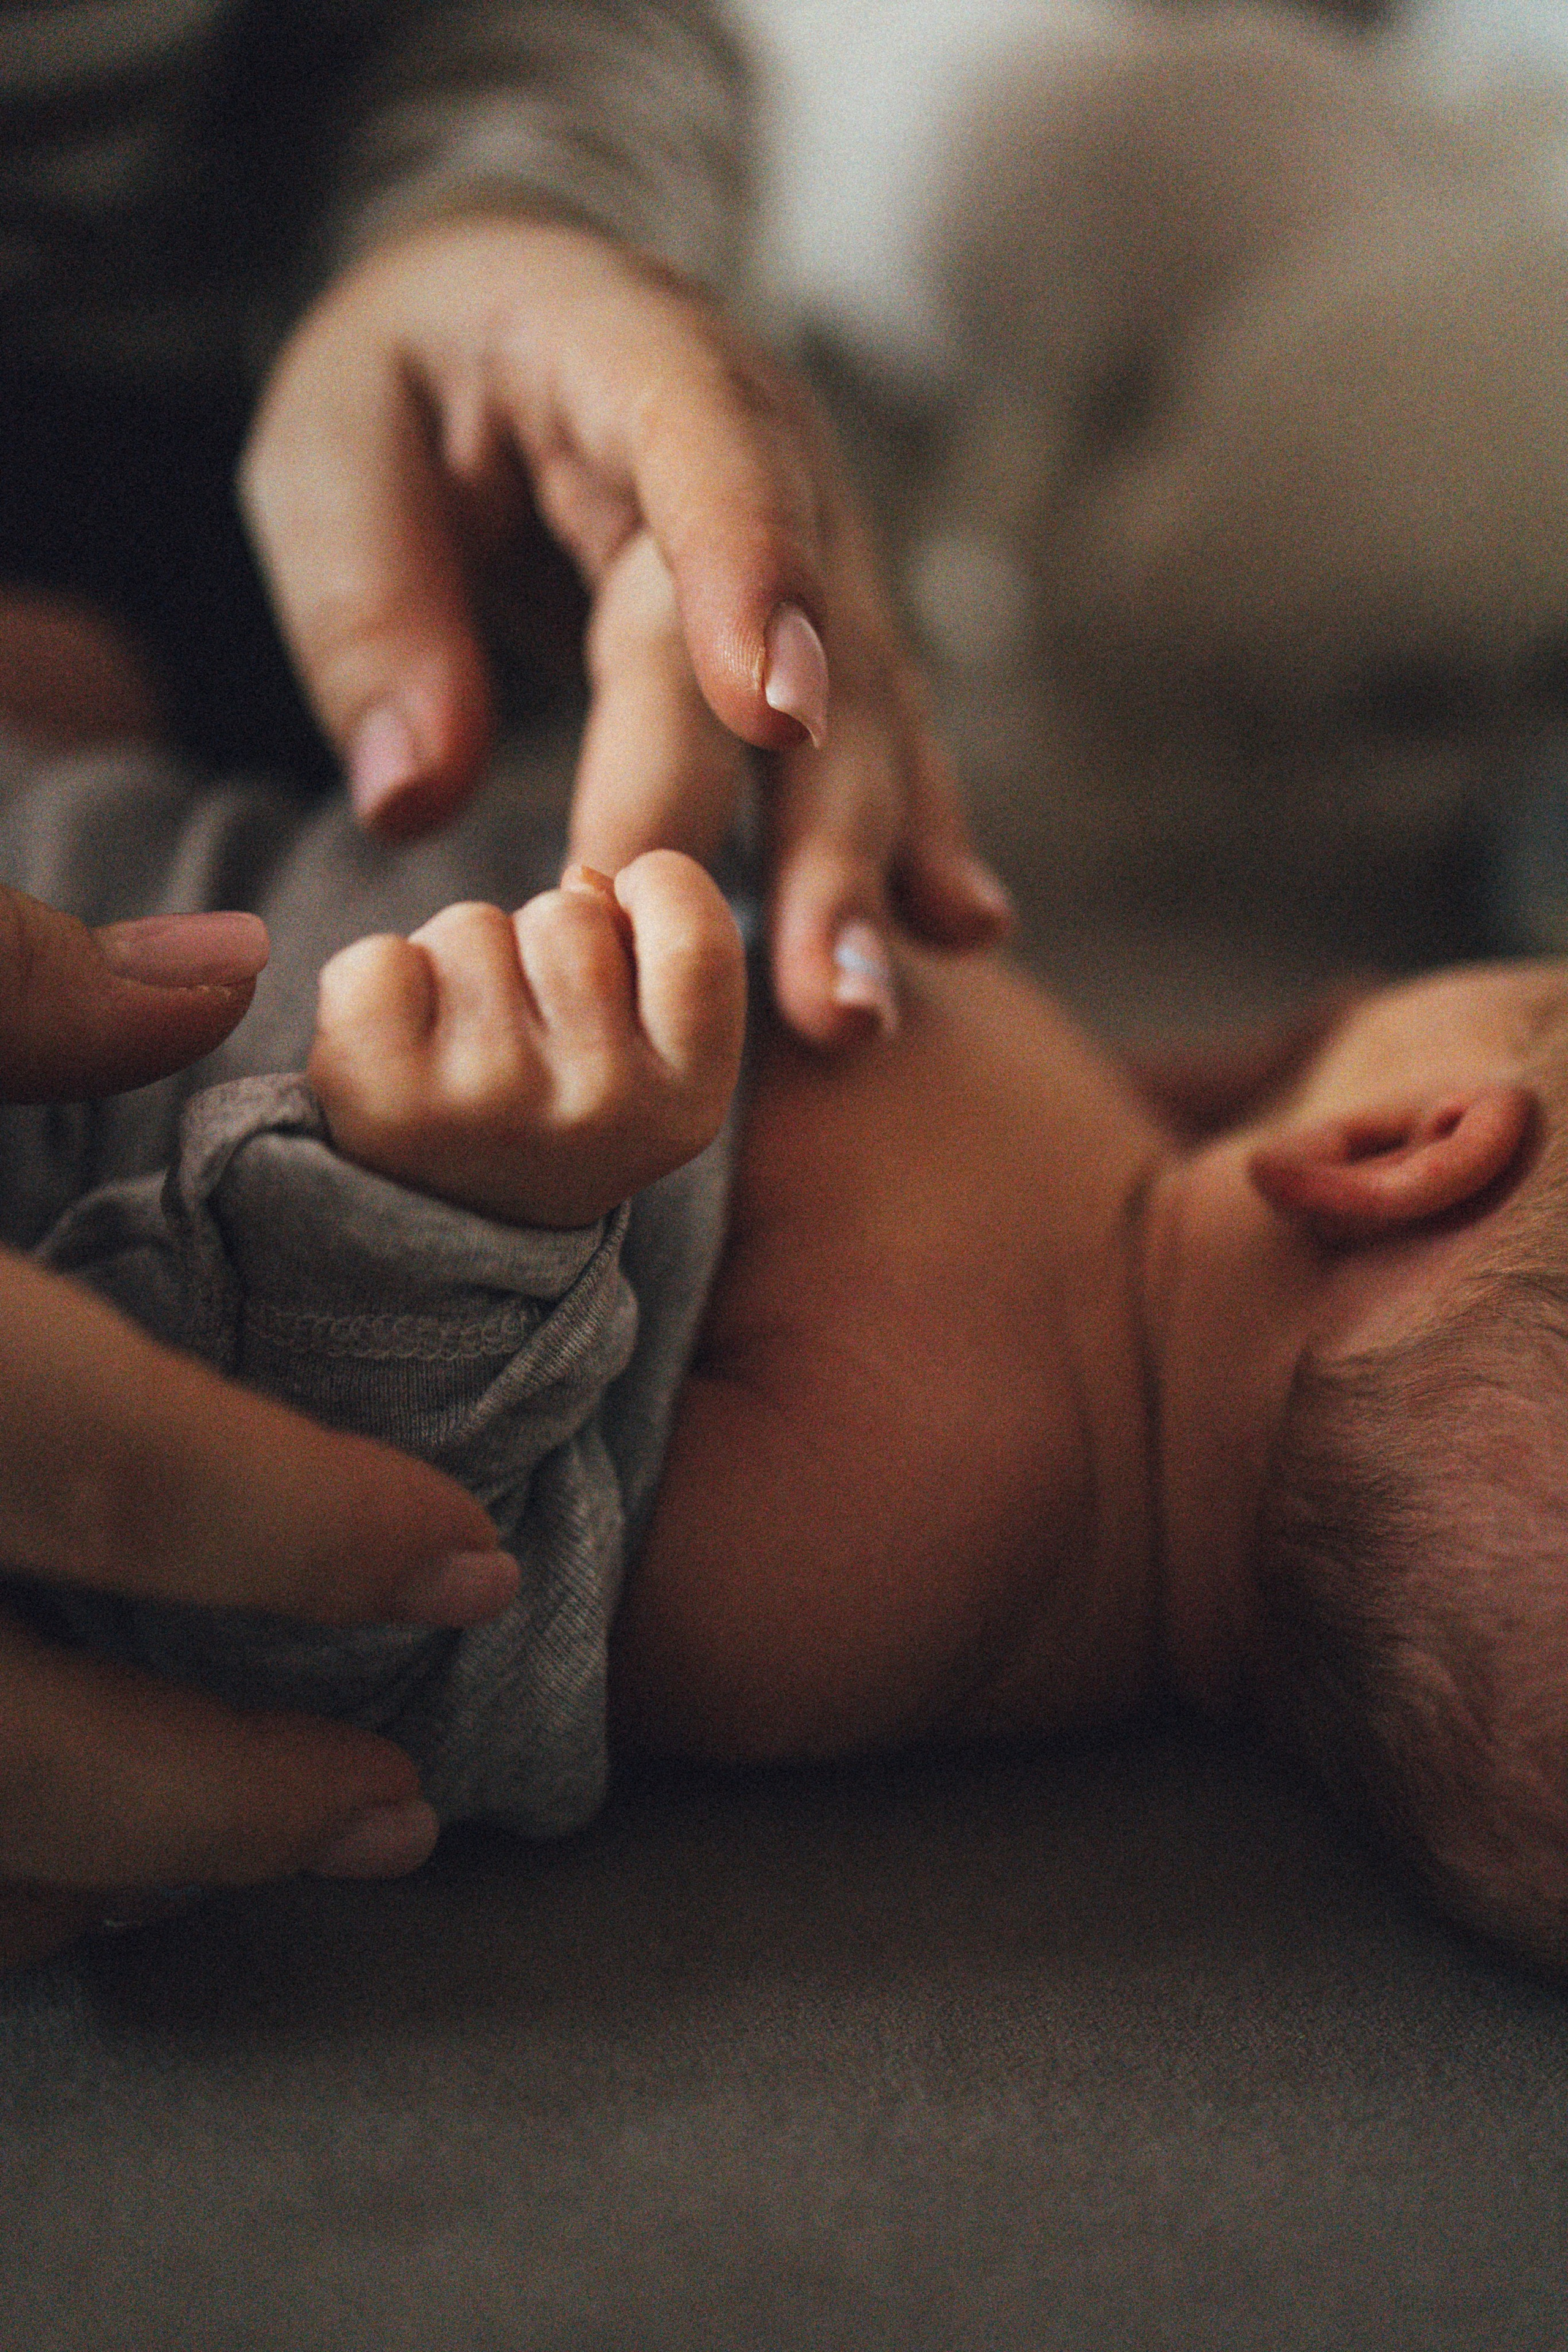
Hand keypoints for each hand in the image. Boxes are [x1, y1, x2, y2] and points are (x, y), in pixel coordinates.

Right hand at [0, 887, 519, 1970]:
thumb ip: (16, 993)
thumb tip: (225, 972)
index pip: (113, 1467)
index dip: (305, 1531)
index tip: (467, 1563)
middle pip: (21, 1739)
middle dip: (218, 1794)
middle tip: (392, 1815)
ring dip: (98, 1872)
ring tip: (250, 1860)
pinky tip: (77, 1871)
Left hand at [240, 218, 1011, 1047]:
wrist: (510, 317)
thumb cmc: (408, 386)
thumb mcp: (327, 454)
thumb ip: (364, 608)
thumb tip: (413, 799)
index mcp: (629, 354)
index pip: (708, 451)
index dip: (749, 575)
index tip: (771, 713)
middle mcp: (763, 450)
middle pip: (804, 642)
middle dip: (805, 822)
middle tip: (812, 982)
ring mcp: (818, 545)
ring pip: (862, 715)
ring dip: (862, 871)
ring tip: (854, 1010)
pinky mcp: (829, 632)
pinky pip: (877, 740)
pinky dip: (910, 840)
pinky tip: (956, 932)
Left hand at [309, 852, 745, 1227]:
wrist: (447, 1248)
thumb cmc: (552, 1115)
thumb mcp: (645, 1058)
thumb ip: (651, 956)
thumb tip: (584, 878)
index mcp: (685, 1103)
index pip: (695, 931)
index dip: (655, 893)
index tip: (623, 929)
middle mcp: (597, 1108)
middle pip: (568, 912)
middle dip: (537, 944)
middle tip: (524, 1035)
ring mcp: (488, 1099)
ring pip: (471, 927)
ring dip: (456, 965)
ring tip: (459, 1052)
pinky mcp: (382, 1091)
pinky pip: (379, 959)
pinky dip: (378, 986)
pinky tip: (398, 1053)